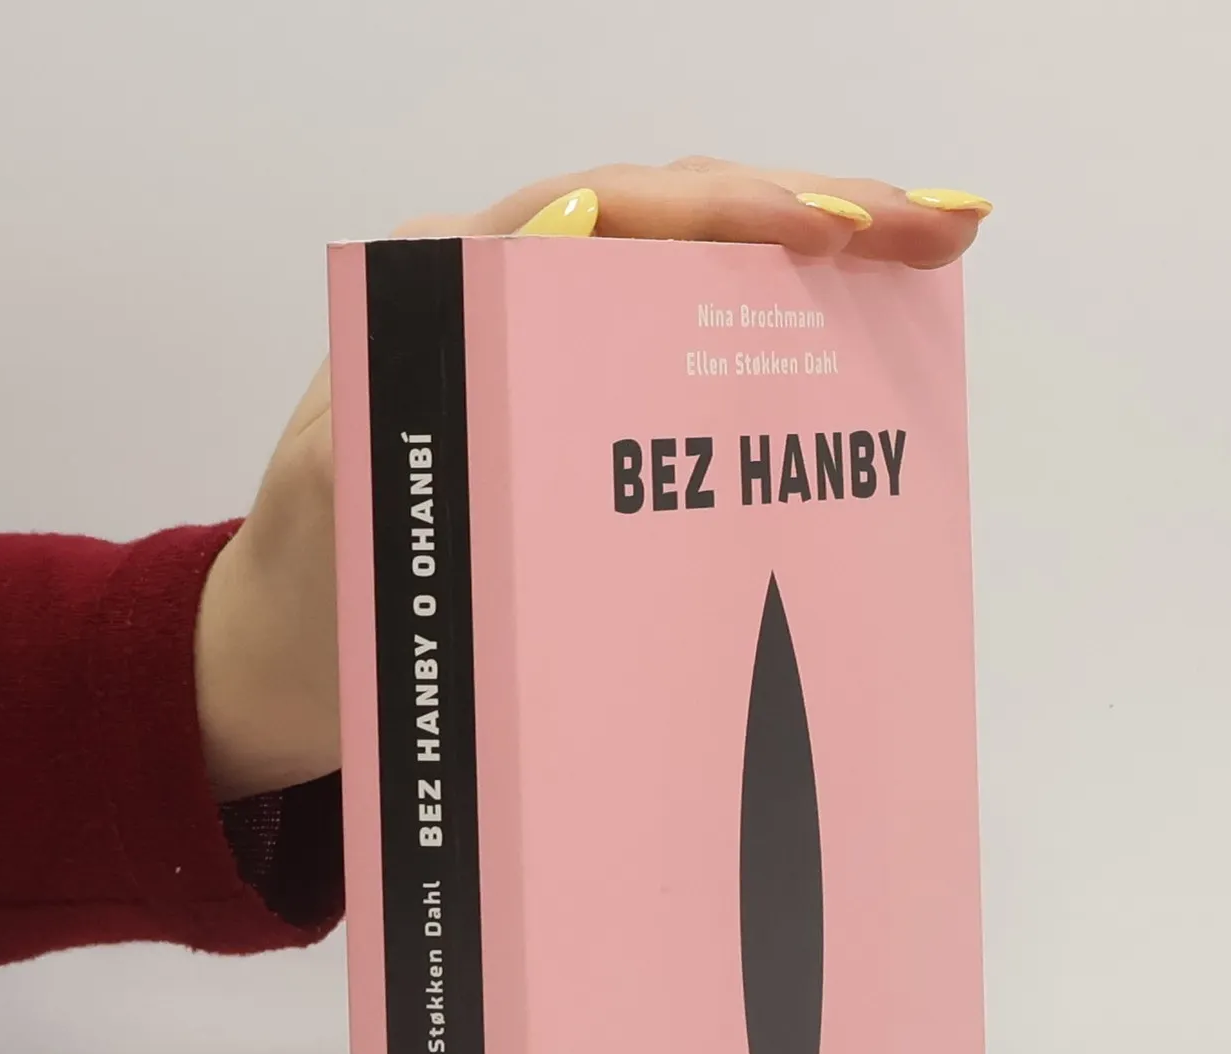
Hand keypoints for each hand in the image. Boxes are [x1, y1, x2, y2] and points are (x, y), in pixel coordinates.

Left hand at [194, 159, 992, 801]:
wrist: (295, 667)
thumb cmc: (320, 601)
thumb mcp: (344, 512)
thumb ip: (416, 410)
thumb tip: (537, 293)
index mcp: (449, 298)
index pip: (610, 209)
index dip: (729, 210)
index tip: (834, 231)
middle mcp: (507, 301)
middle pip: (675, 222)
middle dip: (810, 215)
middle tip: (935, 232)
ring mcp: (549, 356)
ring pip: (693, 282)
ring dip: (809, 270)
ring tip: (923, 262)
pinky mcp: (577, 418)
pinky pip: (683, 360)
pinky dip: (771, 348)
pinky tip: (852, 357)